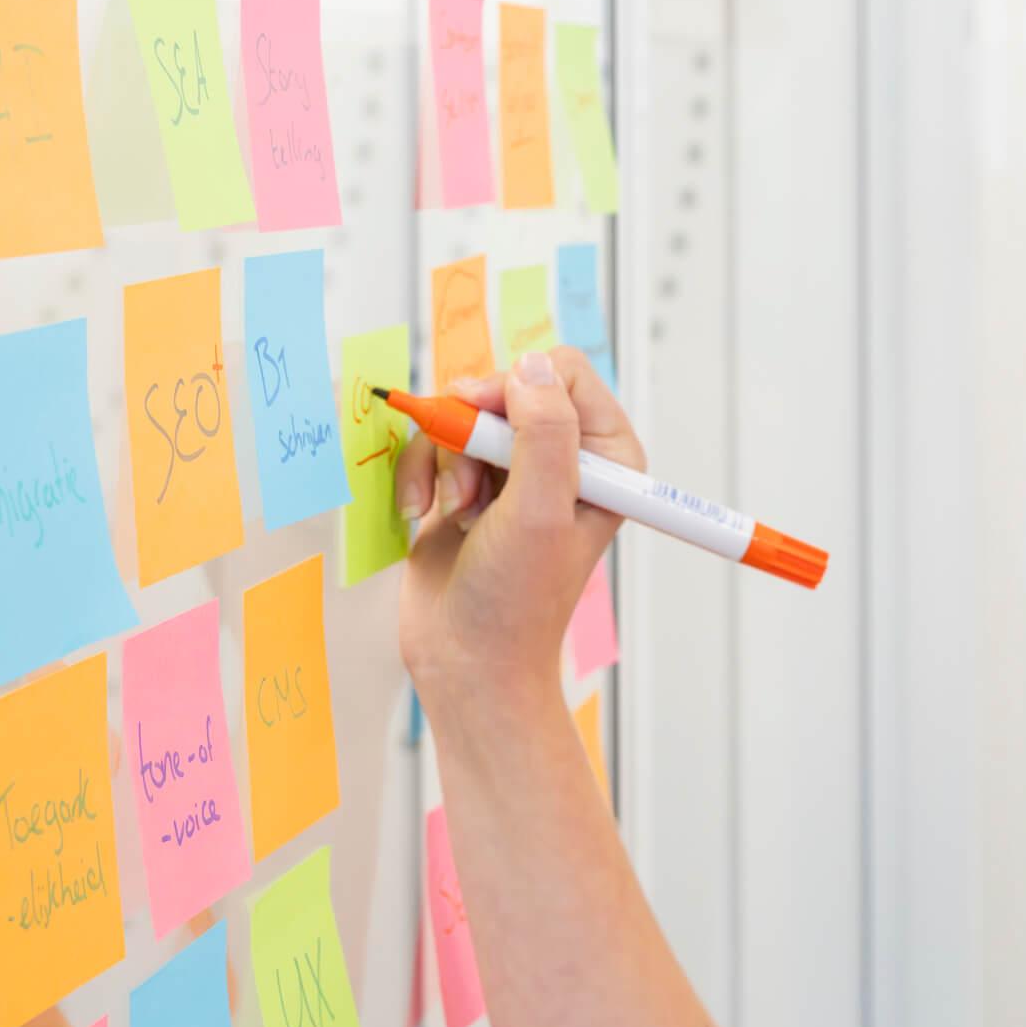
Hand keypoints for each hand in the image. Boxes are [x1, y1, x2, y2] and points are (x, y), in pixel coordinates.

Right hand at [394, 349, 645, 730]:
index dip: (518, 387)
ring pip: (464, 413)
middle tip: (470, 488)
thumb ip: (544, 432)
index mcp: (605, 456)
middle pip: (507, 385)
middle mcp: (563, 455)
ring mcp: (513, 468)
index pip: (564, 373)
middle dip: (475, 431)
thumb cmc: (516, 600)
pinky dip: (420, 472)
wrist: (466, 661)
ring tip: (459, 514)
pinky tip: (423, 514)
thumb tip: (531, 365)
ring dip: (447, 460)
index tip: (488, 425)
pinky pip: (433, 442)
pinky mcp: (467, 482)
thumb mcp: (540, 511)